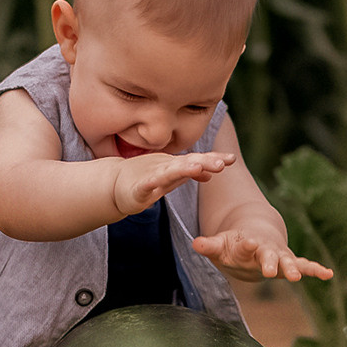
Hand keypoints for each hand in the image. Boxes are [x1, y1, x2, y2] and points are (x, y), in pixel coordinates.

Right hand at [114, 150, 234, 216]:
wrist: (115, 184)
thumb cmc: (145, 179)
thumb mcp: (171, 179)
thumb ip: (190, 174)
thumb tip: (211, 174)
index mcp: (176, 167)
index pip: (198, 161)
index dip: (214, 159)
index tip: (232, 158)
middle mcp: (166, 167)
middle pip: (188, 163)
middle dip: (204, 162)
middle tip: (222, 163)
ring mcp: (152, 176)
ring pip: (169, 172)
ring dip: (183, 169)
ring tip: (197, 167)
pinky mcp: (138, 188)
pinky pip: (146, 185)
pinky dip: (152, 181)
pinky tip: (157, 180)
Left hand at [192, 230, 333, 282]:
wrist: (253, 239)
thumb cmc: (233, 245)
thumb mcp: (219, 245)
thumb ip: (209, 246)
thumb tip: (196, 244)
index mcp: (248, 244)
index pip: (247, 245)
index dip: (248, 244)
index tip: (250, 242)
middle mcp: (266, 250)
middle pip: (269, 255)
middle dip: (270, 262)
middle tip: (270, 269)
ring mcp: (280, 257)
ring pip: (288, 262)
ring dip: (294, 269)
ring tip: (299, 276)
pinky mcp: (289, 264)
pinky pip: (305, 266)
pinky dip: (316, 270)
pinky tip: (329, 274)